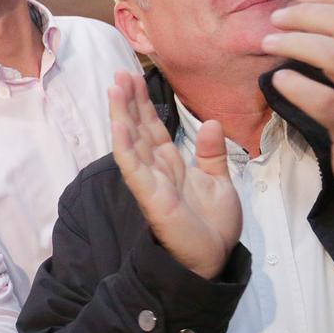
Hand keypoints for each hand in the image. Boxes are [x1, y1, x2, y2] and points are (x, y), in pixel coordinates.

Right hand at [109, 72, 241, 278]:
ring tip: (115, 88)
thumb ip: (212, 154)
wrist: (214, 259)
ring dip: (122, 115)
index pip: (153, 129)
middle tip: (120, 73)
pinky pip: (134, 168)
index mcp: (171, 166)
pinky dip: (125, 146)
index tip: (136, 78)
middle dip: (129, 102)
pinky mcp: (150, 196)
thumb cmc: (213, 226)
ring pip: (131, 142)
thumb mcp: (218, 181)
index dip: (144, 104)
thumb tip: (212, 123)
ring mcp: (150, 182)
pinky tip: (120, 126)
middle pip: (139, 129)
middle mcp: (156, 170)